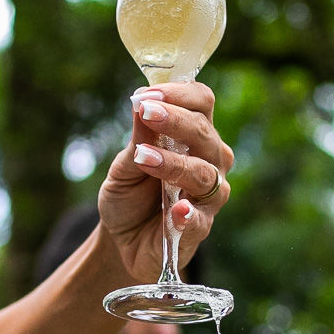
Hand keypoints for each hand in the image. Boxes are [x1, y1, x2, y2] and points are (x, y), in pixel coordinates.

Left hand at [97, 81, 232, 281]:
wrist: (123, 240)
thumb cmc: (130, 194)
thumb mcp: (124, 165)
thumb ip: (137, 138)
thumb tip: (140, 102)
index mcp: (194, 137)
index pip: (201, 102)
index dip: (179, 94)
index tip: (146, 95)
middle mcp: (210, 161)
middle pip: (204, 133)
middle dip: (175, 120)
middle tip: (146, 112)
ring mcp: (209, 196)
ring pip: (204, 173)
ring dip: (174, 163)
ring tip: (144, 158)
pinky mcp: (199, 229)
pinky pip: (200, 219)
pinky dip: (189, 214)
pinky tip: (177, 209)